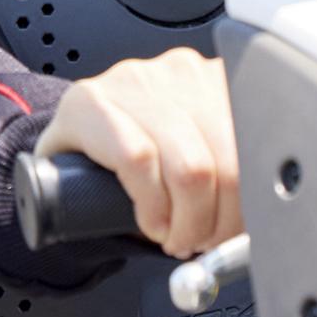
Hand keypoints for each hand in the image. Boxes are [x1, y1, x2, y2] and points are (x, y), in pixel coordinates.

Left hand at [43, 48, 238, 260]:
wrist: (106, 116)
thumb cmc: (86, 157)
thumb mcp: (65, 184)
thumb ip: (74, 208)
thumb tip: (104, 234)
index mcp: (90, 105)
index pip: (136, 157)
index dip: (156, 207)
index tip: (160, 233)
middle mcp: (137, 82)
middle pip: (192, 163)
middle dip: (199, 220)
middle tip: (192, 241)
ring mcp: (182, 76)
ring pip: (231, 152)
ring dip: (230, 206)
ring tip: (213, 226)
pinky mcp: (218, 76)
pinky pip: (251, 132)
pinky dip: (250, 177)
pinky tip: (234, 196)